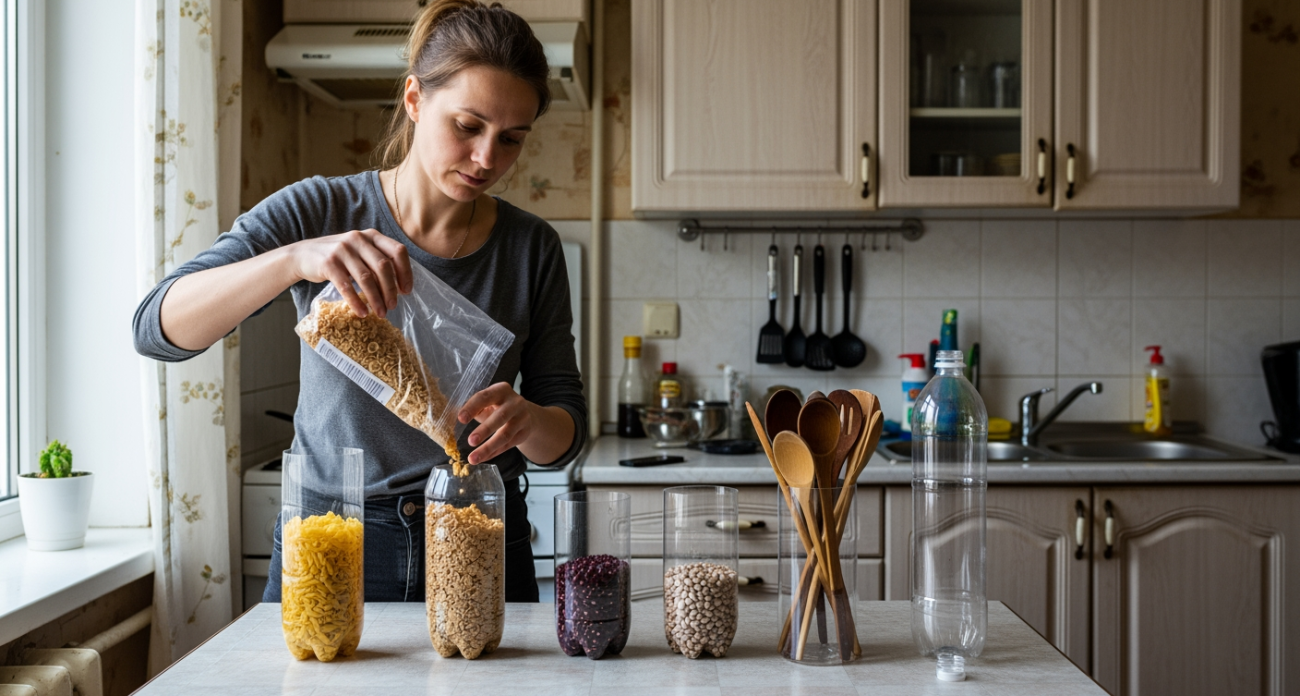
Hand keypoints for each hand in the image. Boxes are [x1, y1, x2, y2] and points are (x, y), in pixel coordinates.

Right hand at [288, 229, 412, 318]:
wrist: (303, 255)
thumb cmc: (339, 257)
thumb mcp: (360, 251)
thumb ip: (378, 261)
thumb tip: (400, 285)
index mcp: (371, 236)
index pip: (397, 251)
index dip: (405, 272)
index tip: (406, 291)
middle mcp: (358, 239)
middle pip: (384, 266)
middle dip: (391, 290)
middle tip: (392, 306)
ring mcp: (342, 250)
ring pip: (366, 278)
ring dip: (376, 299)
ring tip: (380, 313)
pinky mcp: (328, 263)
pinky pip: (346, 286)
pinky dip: (356, 302)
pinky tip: (362, 312)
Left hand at [458, 382, 537, 464]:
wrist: (525, 415)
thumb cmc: (498, 407)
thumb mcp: (488, 403)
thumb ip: (474, 408)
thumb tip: (449, 417)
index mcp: (502, 390)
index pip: (485, 397)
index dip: (472, 407)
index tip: (460, 419)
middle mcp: (515, 402)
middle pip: (500, 417)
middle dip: (484, 430)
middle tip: (470, 441)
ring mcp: (522, 418)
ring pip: (505, 435)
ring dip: (488, 448)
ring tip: (473, 458)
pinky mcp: (524, 432)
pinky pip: (508, 445)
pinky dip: (494, 453)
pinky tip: (482, 458)